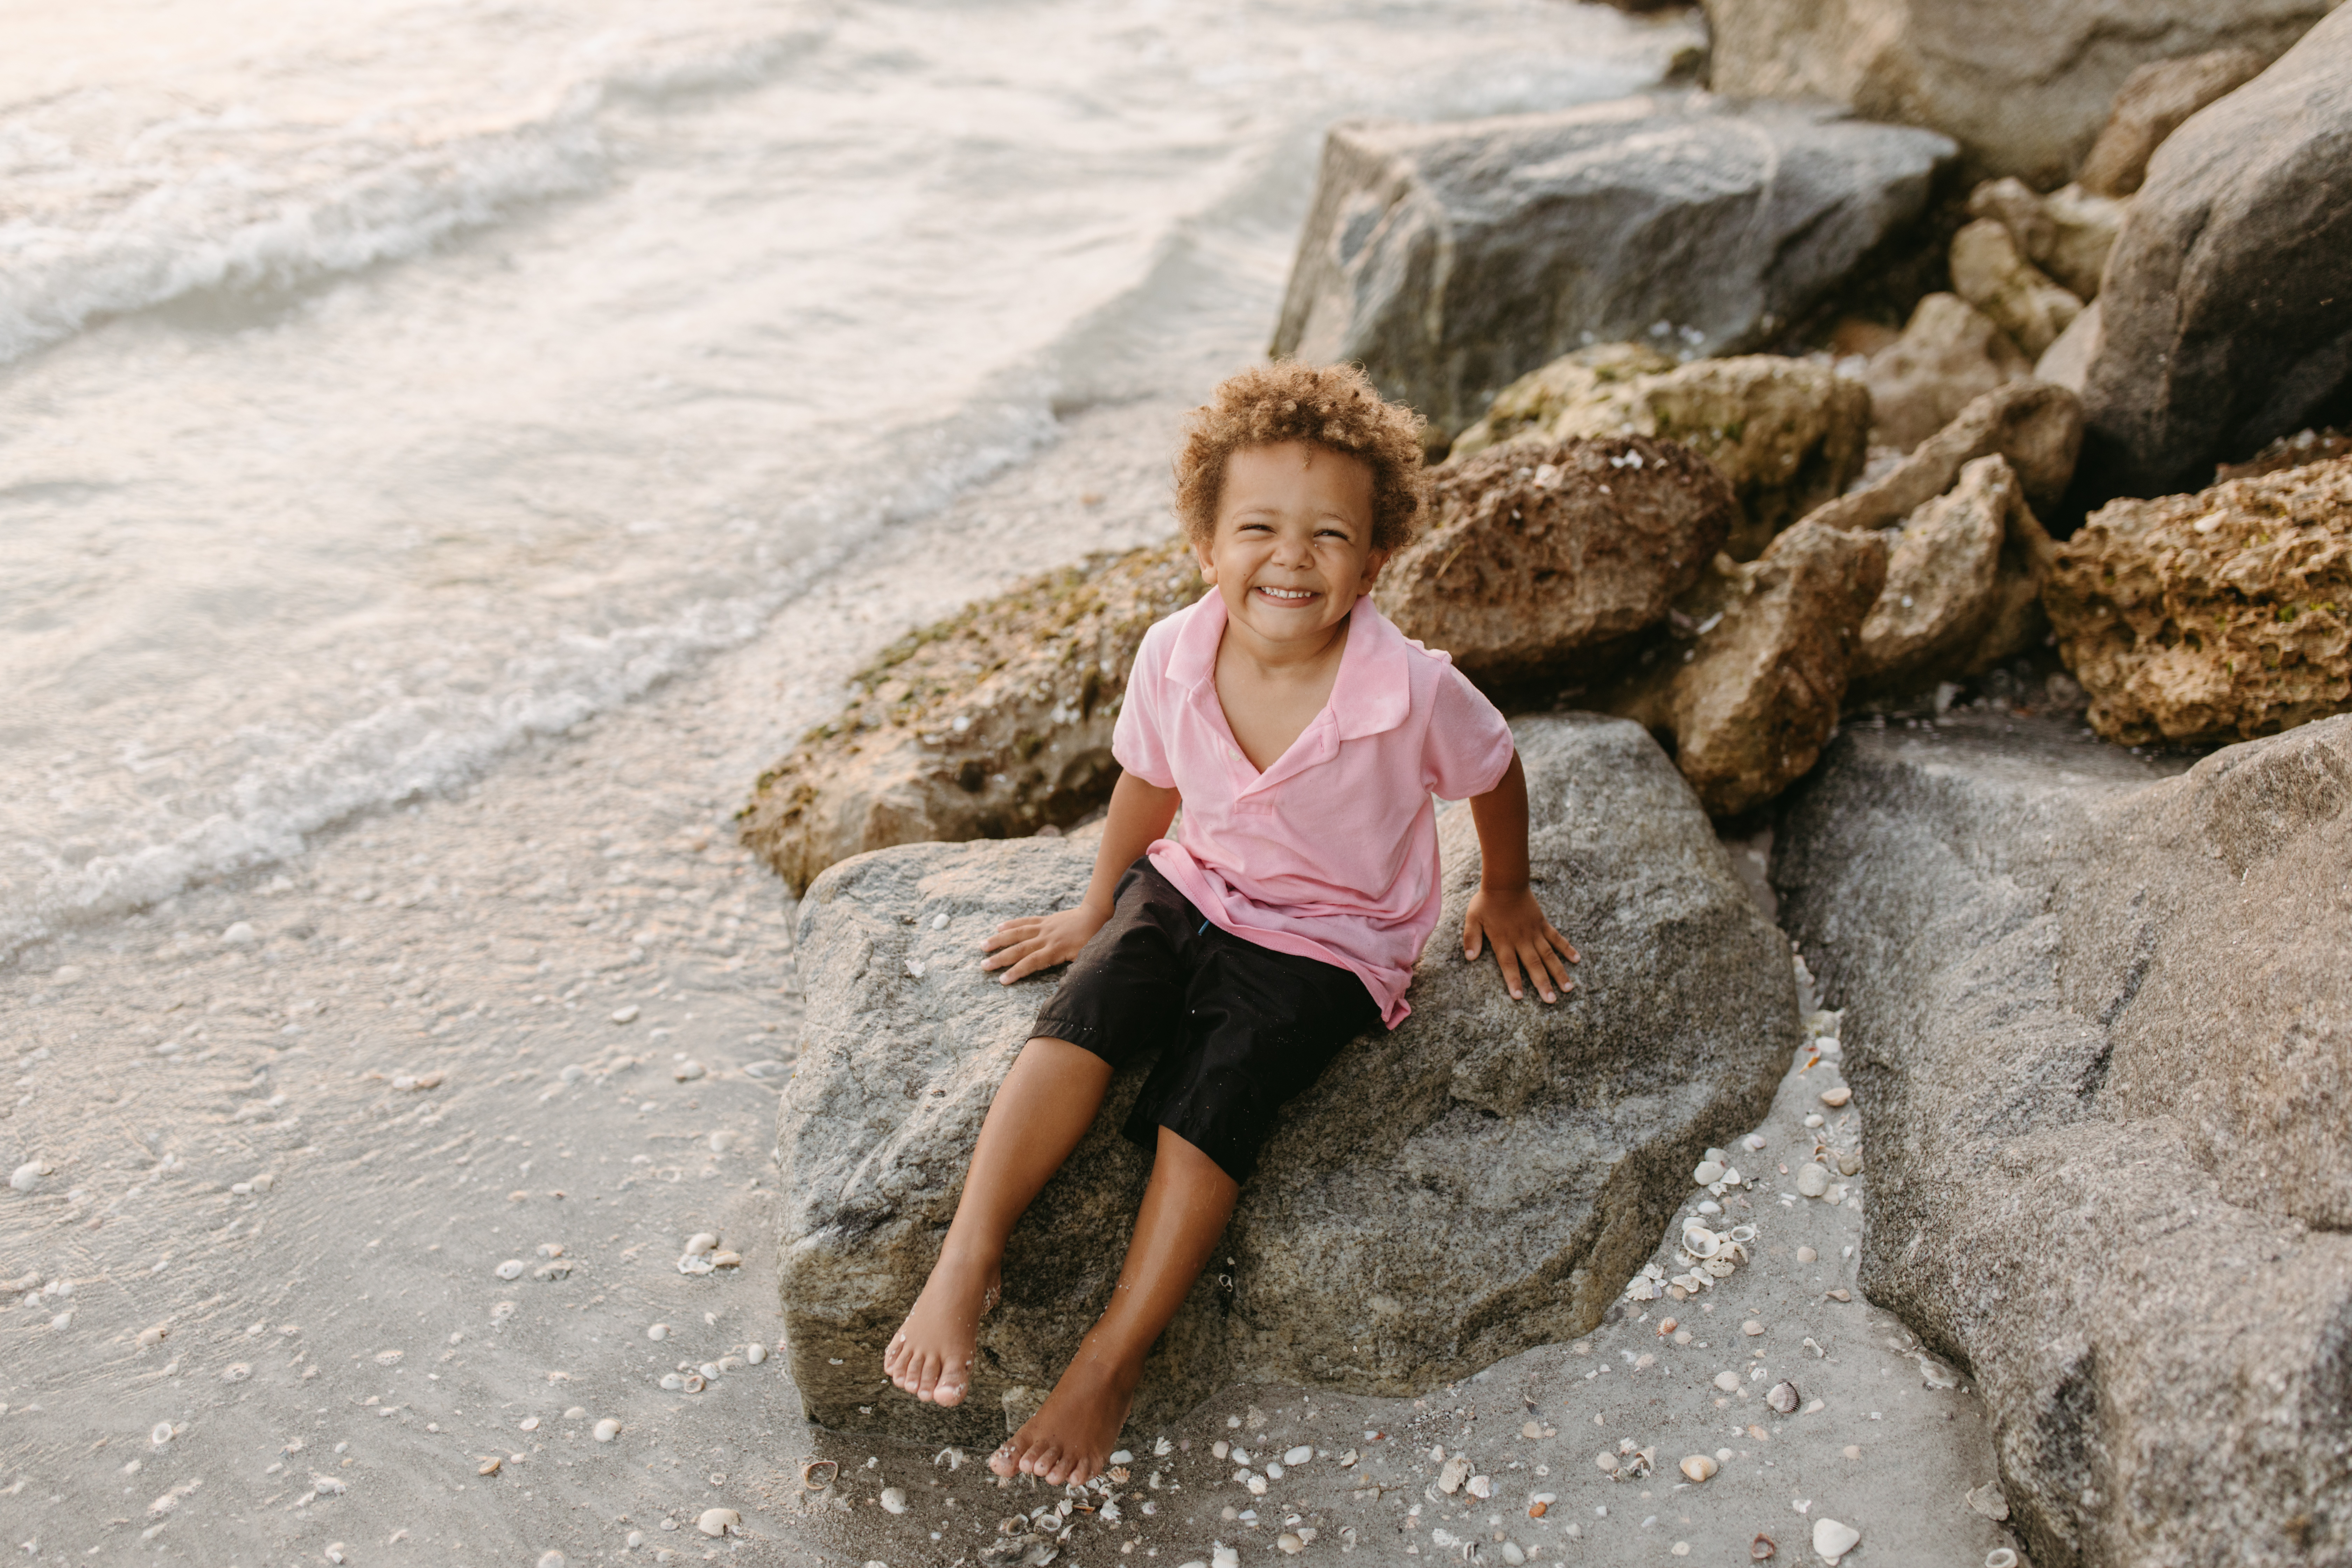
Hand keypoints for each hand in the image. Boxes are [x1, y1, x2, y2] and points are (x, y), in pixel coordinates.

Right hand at [979, 904, 1108, 983]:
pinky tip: (998, 927)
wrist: (1096, 916)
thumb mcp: (1085, 958)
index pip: (1031, 963)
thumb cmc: (1092, 940)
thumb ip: (1072, 970)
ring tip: (983, 946)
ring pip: (1017, 933)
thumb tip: (1064, 985)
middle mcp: (1046, 938)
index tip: (1002, 980)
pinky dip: (1011, 924)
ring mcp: (1044, 927)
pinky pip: (1025, 921)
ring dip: (999, 940)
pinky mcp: (1045, 920)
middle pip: (1019, 949)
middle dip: (1000, 958)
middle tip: (983, 966)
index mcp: (1055, 950)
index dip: (1016, 972)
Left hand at [1462, 885, 1579, 1002]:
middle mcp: (1521, 939)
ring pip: (1548, 955)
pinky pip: (1557, 938)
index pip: (1508, 965)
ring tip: (1568, 988)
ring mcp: (1534, 932)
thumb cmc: (1486, 901)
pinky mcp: (1542, 924)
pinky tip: (1577, 959)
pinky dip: (1567, 948)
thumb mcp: (1472, 918)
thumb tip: (1469, 957)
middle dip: (1542, 983)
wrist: (1505, 881)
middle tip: (1551, 1001)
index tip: (1519, 997)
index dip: (1513, 980)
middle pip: (1533, 964)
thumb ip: (1471, 938)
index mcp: (1503, 940)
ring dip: (1558, 972)